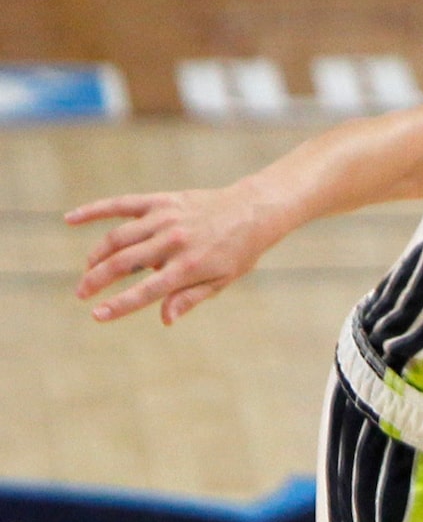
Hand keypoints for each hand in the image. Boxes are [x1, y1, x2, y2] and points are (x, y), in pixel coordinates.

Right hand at [67, 187, 269, 324]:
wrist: (252, 212)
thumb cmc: (238, 252)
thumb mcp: (221, 281)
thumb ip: (190, 298)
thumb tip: (165, 319)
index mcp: (188, 267)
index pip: (146, 291)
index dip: (119, 305)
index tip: (96, 315)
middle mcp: (173, 242)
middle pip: (122, 263)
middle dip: (96, 280)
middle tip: (82, 293)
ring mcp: (165, 219)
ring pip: (117, 238)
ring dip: (96, 255)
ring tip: (88, 270)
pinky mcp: (160, 201)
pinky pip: (120, 205)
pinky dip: (93, 210)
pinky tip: (70, 219)